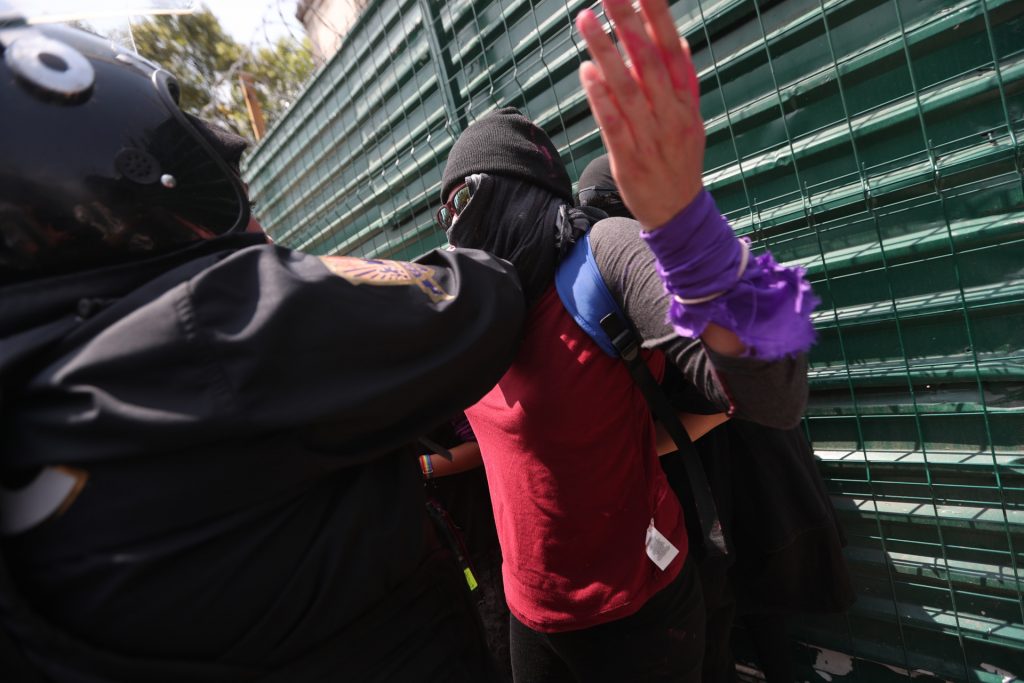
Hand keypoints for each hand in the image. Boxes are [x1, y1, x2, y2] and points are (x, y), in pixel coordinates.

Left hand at [576, 0, 704, 229]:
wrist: (678, 213)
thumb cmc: (679, 161)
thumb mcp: (691, 119)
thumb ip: (684, 82)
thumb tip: (678, 42)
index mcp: (685, 100)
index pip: (670, 47)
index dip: (655, 14)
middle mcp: (670, 113)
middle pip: (648, 59)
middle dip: (626, 21)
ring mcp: (650, 136)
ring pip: (627, 87)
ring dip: (605, 51)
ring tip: (585, 20)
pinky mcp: (630, 159)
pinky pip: (614, 123)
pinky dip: (601, 97)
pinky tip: (587, 72)